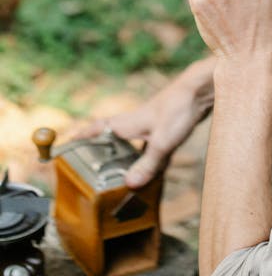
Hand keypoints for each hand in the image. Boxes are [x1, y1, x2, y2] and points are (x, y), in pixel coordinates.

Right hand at [74, 62, 214, 187]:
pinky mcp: (165, 128)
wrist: (202, 89)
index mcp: (125, 123)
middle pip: (110, 139)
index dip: (80, 139)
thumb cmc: (179, 108)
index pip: (95, 130)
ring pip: (130, 144)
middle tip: (89, 172)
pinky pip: (148, 147)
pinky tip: (153, 173)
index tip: (65, 149)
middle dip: (99, 153)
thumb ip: (148, 164)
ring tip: (119, 178)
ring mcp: (150, 125)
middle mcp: (134, 123)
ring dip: (124, 158)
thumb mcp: (163, 141)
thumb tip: (130, 185)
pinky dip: (146, 159)